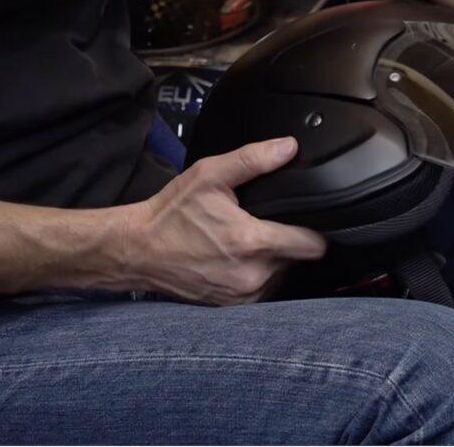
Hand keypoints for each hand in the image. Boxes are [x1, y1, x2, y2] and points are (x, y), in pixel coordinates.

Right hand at [119, 137, 325, 304]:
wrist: (137, 250)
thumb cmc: (171, 214)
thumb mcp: (210, 176)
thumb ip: (253, 160)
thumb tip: (288, 147)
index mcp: (252, 242)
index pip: (313, 246)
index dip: (317, 231)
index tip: (310, 221)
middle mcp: (253, 274)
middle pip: (299, 260)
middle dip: (290, 242)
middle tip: (268, 225)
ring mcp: (243, 295)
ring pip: (282, 276)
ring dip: (274, 261)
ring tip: (250, 243)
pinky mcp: (233, 306)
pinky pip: (263, 290)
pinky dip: (258, 275)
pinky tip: (240, 259)